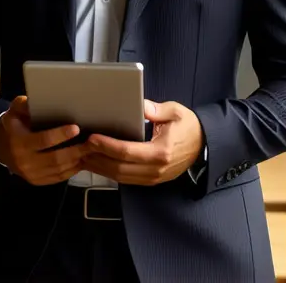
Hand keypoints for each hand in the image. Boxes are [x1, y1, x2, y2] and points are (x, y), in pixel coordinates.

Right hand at [0, 96, 88, 185]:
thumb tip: (33, 100)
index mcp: (19, 142)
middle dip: (75, 151)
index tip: (76, 128)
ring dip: (76, 160)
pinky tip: (81, 160)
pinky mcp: (37, 181)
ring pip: (59, 169)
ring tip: (90, 150)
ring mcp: (31, 174)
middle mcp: (25, 161)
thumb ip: (23, 105)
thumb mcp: (14, 112)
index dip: (60, 135)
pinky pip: (58, 177)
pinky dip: (72, 170)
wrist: (2, 149)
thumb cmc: (14, 126)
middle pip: (55, 158)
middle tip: (90, 142)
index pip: (43, 140)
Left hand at [82, 100, 202, 185]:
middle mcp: (157, 169)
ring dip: (100, 168)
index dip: (107, 146)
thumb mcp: (175, 112)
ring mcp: (154, 177)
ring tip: (83, 156)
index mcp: (162, 151)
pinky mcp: (151, 180)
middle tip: (80, 147)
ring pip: (120, 177)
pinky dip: (110, 172)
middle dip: (98, 158)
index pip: (128, 152)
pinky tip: (98, 163)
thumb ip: (155, 109)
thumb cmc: (189, 126)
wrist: (204, 145)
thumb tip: (138, 104)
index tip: (92, 138)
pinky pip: (126, 179)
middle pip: (120, 168)